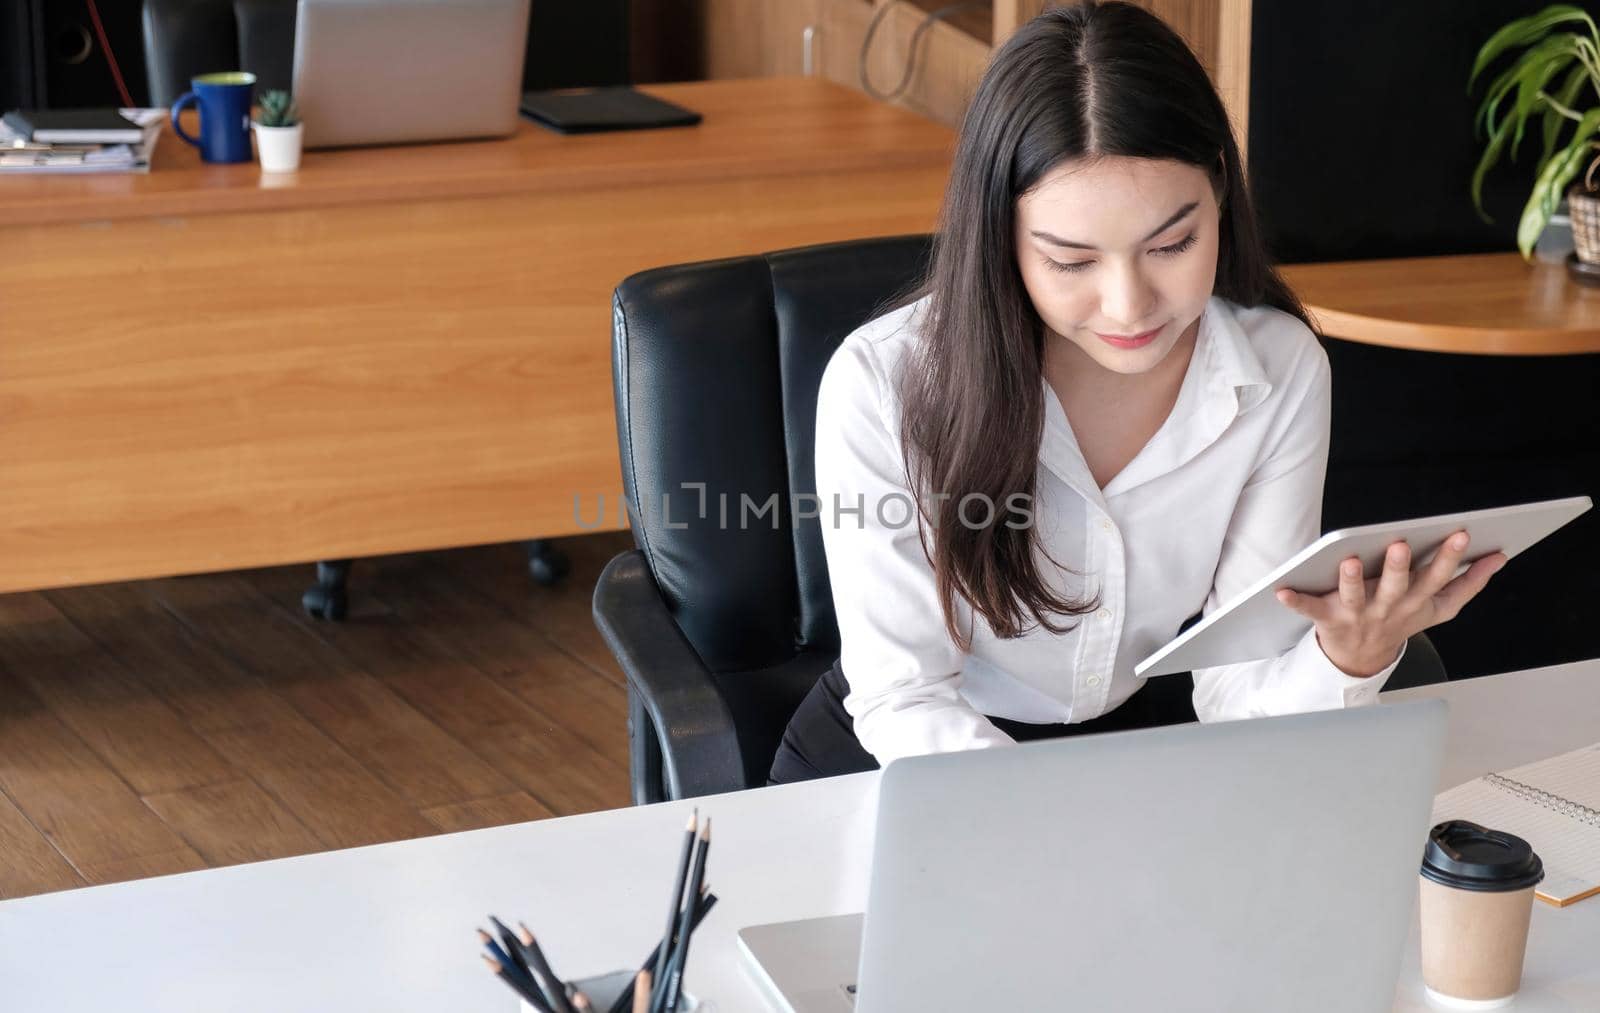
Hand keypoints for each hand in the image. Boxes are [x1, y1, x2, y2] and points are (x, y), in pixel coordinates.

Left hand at [1274, 531, 1506, 677]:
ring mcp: (1357, 615)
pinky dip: (1294, 601)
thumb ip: (1469, 582)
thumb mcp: (1439, 608)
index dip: (1449, 557)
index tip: (1459, 535)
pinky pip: (1309, 609)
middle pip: (1396, 587)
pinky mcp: (1328, 618)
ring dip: (1351, 580)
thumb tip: (1498, 557)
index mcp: (1416, 601)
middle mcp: (1388, 608)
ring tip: (1349, 560)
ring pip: (1355, 596)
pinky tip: (1280, 591)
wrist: (1360, 658)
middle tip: (1399, 545)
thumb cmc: (1400, 621)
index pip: (1437, 577)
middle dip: (1399, 567)